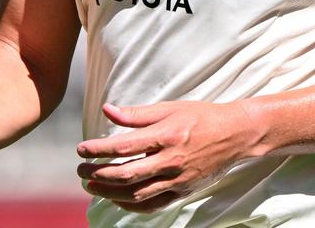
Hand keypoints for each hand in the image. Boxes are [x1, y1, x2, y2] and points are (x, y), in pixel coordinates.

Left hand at [76, 101, 252, 213]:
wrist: (234, 135)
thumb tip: (107, 110)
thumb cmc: (200, 116)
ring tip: (91, 185)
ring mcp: (177, 179)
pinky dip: (131, 205)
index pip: (124, 147)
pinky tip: (116, 199)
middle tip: (80, 170)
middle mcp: (171, 160)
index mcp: (166, 135)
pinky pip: (153, 205)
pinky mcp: (183, 191)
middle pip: (127, 174)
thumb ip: (136, 114)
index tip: (81, 149)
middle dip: (98, 174)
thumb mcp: (169, 108)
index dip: (99, 149)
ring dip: (109, 192)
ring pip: (137, 193)